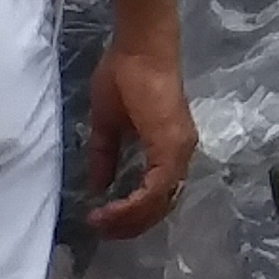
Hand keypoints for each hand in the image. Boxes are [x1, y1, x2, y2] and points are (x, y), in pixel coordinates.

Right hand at [78, 37, 197, 238]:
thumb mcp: (108, 125)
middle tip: (100, 230)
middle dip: (128, 224)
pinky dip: (134, 205)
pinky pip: (157, 189)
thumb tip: (98, 186)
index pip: (155, 196)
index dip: (129, 214)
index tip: (100, 221)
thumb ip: (105, 156)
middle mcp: (180, 155)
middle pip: (160, 206)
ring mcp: (179, 151)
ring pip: (159, 203)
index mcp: (168, 150)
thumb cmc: (124, 76)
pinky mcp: (173, 146)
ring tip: (101, 223)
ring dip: (129, 219)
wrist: (138, 48)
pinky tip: (111, 211)